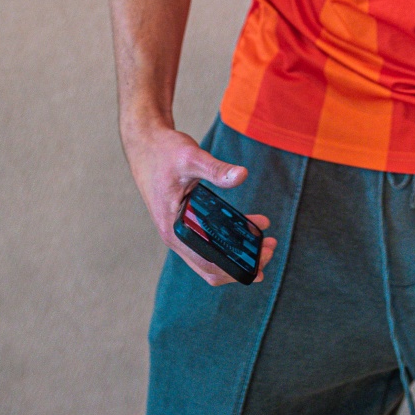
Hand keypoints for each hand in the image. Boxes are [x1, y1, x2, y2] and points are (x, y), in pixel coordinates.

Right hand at [124, 122, 277, 284]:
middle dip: (242, 262)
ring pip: (211, 254)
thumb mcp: (191, 158)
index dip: (236, 270)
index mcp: (174, 229)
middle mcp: (176, 236)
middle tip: (269, 247)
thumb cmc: (163, 152)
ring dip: (238, 251)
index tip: (261, 264)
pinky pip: (209, 238)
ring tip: (265, 239)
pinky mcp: (185, 221)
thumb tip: (242, 175)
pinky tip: (250, 223)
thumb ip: (216, 169)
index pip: (208, 264)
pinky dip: (230, 237)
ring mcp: (180, 230)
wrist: (145, 144)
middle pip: (211, 265)